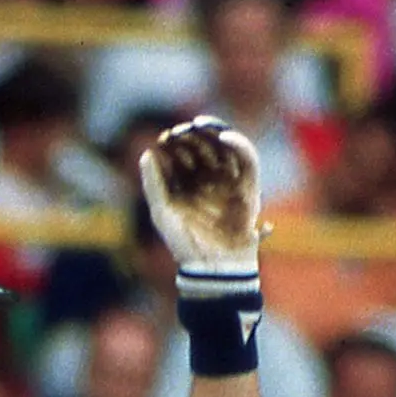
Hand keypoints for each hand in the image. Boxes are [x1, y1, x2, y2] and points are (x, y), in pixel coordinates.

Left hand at [139, 115, 261, 267]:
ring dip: (212, 134)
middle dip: (192, 136)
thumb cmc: (184, 245)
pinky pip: (247, 159)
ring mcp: (229, 183)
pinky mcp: (248, 188)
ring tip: (197, 127)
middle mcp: (209, 181)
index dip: (175, 143)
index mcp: (188, 186)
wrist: (212, 269)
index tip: (165, 138)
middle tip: (180, 131)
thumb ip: (153, 183)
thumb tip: (146, 153)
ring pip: (224, 148)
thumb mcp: (162, 212)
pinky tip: (223, 136)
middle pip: (203, 147)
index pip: (183, 155)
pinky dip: (239, 144)